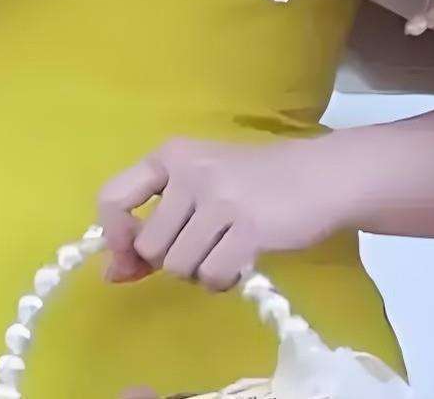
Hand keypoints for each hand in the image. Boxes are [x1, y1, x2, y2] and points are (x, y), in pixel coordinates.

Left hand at [98, 136, 345, 291]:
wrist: (321, 175)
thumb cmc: (255, 183)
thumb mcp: (199, 191)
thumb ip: (155, 228)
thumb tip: (112, 274)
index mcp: (172, 155)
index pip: (112, 197)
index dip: (116, 236)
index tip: (134, 254)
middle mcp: (191, 171)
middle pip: (148, 246)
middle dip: (174, 258)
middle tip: (207, 242)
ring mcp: (221, 197)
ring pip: (178, 266)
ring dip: (201, 270)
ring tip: (228, 248)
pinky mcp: (249, 226)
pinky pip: (211, 276)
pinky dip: (224, 278)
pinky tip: (244, 258)